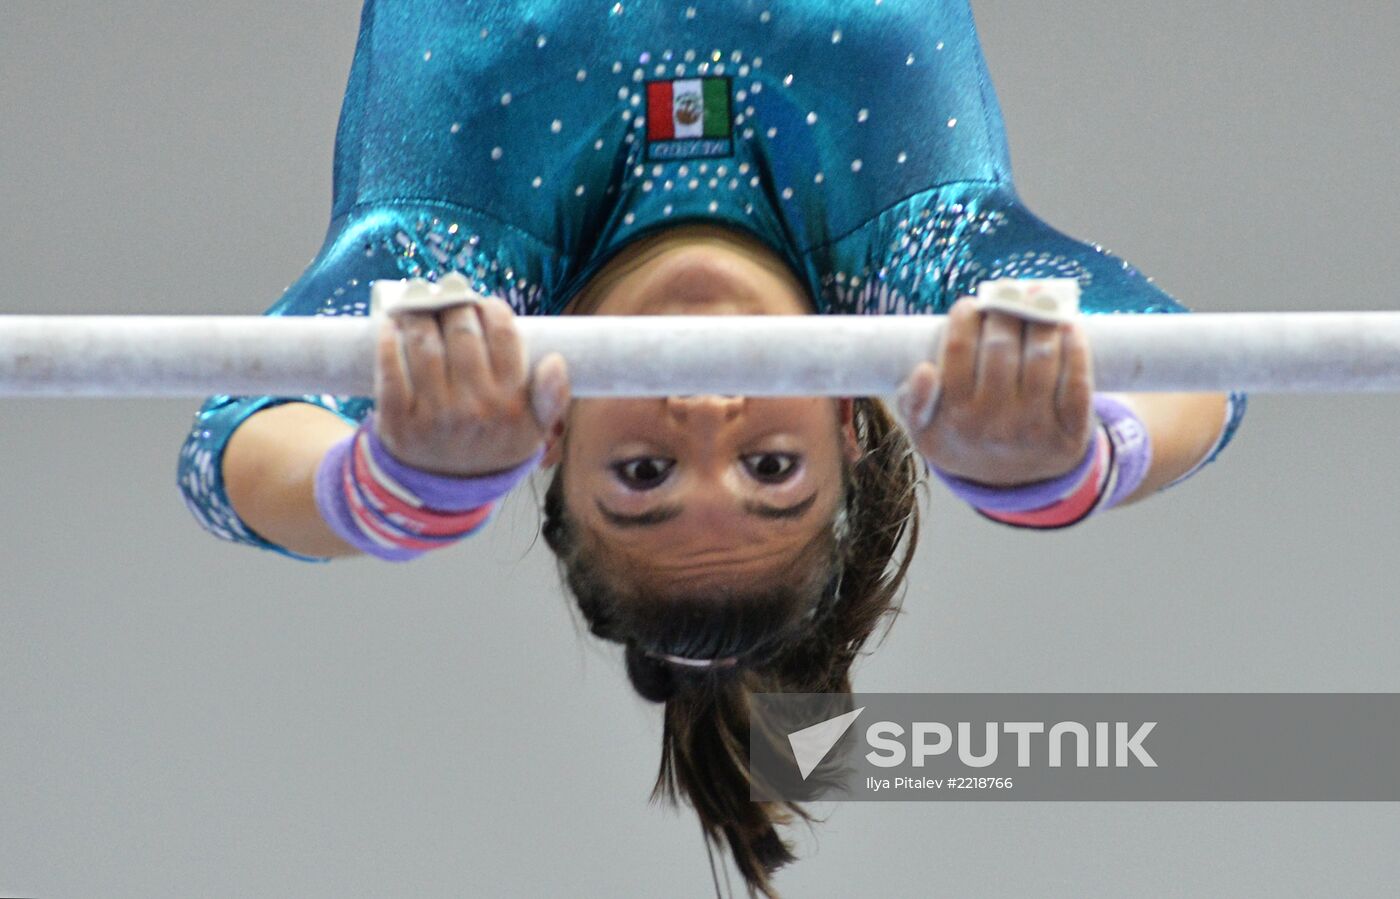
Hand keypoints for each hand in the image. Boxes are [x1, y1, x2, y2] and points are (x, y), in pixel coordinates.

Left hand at [372, 296, 569, 477]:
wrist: (443, 491)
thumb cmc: (491, 446)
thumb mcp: (533, 430)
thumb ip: (552, 398)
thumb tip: (556, 361)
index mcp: (513, 403)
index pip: (504, 334)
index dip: (492, 308)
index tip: (483, 305)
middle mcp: (475, 408)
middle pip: (461, 330)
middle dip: (454, 304)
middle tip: (448, 297)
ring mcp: (435, 415)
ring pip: (424, 342)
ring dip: (419, 313)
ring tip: (419, 304)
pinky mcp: (398, 421)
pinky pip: (389, 367)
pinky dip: (388, 339)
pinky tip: (392, 325)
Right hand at [896, 297, 1094, 485]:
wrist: (1013, 483)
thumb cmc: (965, 440)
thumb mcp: (926, 431)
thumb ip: (913, 402)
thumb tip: (924, 370)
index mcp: (953, 418)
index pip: (957, 350)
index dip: (966, 317)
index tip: (971, 305)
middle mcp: (994, 424)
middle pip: (1000, 346)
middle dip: (1005, 310)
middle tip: (1008, 297)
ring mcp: (1034, 428)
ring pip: (1040, 357)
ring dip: (1041, 321)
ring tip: (1038, 304)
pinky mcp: (1071, 431)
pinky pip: (1077, 379)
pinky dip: (1075, 346)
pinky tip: (1067, 326)